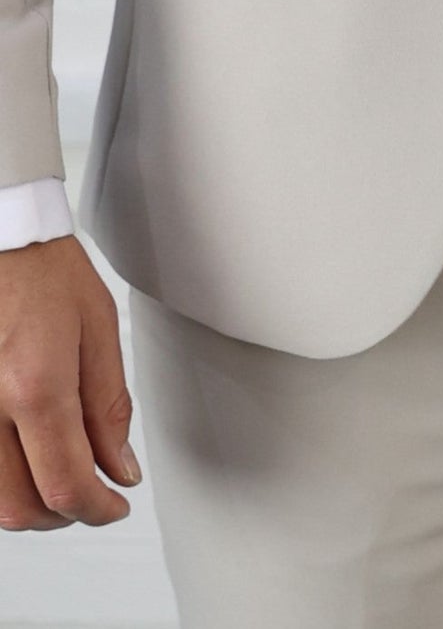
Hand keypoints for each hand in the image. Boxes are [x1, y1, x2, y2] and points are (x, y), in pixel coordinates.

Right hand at [0, 237, 140, 529]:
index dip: (97, 509)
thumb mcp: (99, 329)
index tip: (115, 504)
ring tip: (61, 474)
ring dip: (31, 504)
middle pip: (21, 508)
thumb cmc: (44, 271)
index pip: (64, 484)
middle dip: (65, 514)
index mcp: (35, 385)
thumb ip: (109, 407)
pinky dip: (4, 480)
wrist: (2, 239)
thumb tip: (119, 468)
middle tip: (94, 494)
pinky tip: (26, 458)